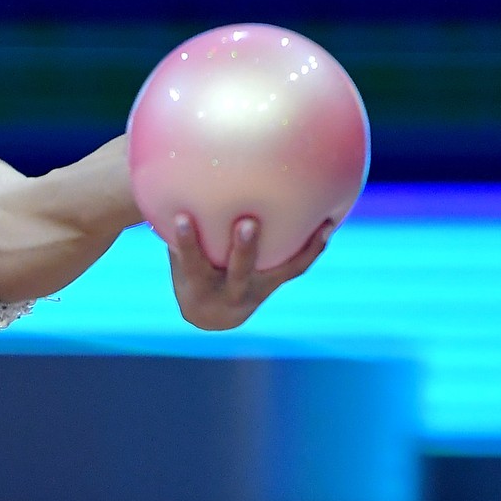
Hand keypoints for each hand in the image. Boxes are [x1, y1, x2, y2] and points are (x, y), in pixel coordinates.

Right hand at [167, 213, 331, 330]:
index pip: (191, 263)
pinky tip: (328, 223)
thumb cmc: (192, 275)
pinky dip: (313, 248)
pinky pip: (296, 267)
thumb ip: (178, 232)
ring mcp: (256, 290)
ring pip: (278, 272)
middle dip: (243, 249)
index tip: (182, 218)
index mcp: (199, 286)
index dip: (186, 243)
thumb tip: (172, 184)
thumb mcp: (181, 260)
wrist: (214, 315)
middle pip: (238, 272)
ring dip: (299, 250)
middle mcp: (229, 292)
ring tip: (320, 226)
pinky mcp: (273, 285)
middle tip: (247, 223)